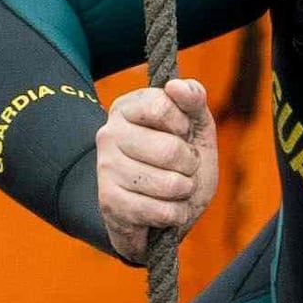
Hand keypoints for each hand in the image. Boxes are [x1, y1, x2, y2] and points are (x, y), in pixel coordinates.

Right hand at [92, 78, 215, 261]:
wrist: (159, 216)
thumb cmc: (180, 166)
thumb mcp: (196, 128)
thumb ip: (193, 100)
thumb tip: (176, 85)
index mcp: (126, 108)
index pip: (163, 105)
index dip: (184, 127)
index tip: (180, 134)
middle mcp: (108, 134)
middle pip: (170, 149)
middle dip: (189, 165)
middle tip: (181, 168)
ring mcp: (106, 169)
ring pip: (170, 184)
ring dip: (184, 192)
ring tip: (172, 190)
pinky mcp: (110, 203)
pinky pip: (163, 212)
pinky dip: (176, 214)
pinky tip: (164, 210)